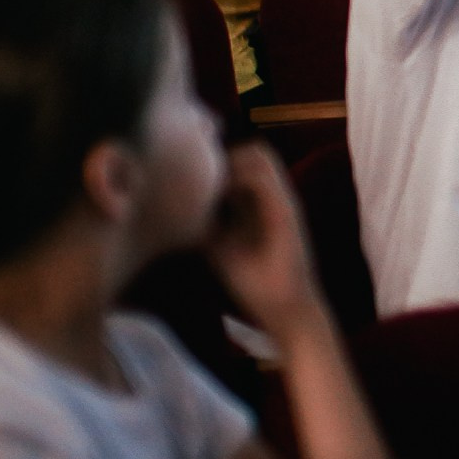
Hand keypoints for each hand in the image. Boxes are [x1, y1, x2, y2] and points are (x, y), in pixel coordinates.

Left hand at [205, 143, 325, 339]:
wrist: (284, 308)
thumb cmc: (253, 282)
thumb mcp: (220, 245)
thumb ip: (206, 224)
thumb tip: (173, 212)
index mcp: (263, 201)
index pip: (245, 159)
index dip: (219, 160)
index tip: (192, 175)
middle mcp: (276, 194)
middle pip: (254, 149)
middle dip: (224, 156)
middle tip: (196, 178)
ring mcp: (283, 199)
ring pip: (260, 156)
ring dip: (230, 164)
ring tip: (205, 189)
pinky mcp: (285, 212)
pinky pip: (260, 180)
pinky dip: (234, 182)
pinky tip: (212, 203)